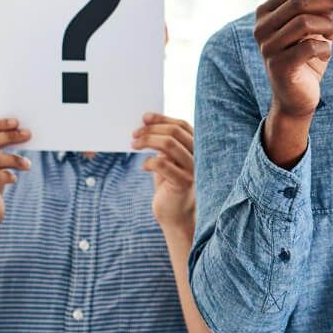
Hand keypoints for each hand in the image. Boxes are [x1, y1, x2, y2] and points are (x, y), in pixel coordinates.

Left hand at [134, 113, 195, 231]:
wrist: (174, 214)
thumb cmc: (169, 185)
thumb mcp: (167, 160)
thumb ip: (164, 144)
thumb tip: (146, 124)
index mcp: (196, 147)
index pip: (181, 125)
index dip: (162, 119)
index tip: (144, 118)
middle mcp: (198, 156)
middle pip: (174, 132)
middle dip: (151, 130)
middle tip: (134, 134)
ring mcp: (193, 169)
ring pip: (169, 144)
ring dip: (147, 141)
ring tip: (134, 145)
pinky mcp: (183, 183)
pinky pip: (162, 164)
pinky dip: (149, 162)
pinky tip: (143, 167)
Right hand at [254, 0, 332, 118]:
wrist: (295, 98)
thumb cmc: (306, 59)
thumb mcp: (312, 30)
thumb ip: (318, 11)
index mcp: (266, 12)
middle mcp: (262, 27)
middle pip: (299, 2)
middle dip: (331, 0)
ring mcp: (267, 47)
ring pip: (303, 22)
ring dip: (327, 26)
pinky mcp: (279, 66)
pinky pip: (309, 47)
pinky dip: (325, 48)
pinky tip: (325, 53)